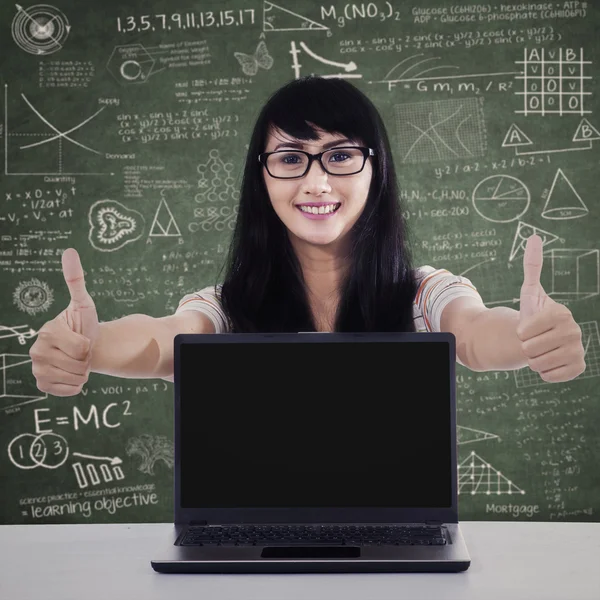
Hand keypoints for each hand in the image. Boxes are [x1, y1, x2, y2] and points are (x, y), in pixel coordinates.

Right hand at [29, 248, 98, 395]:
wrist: (85, 346)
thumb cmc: (85, 325)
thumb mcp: (84, 303)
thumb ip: (76, 280)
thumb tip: (69, 251)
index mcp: (47, 330)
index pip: (81, 347)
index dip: (89, 344)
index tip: (83, 338)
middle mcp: (36, 350)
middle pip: (78, 364)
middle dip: (86, 359)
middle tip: (81, 351)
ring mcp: (36, 368)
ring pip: (74, 378)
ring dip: (83, 372)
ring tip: (77, 361)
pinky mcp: (41, 384)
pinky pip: (67, 391)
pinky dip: (76, 385)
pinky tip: (72, 374)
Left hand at [516, 234, 585, 382]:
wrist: (542, 339)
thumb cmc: (533, 315)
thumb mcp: (529, 292)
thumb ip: (532, 266)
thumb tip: (534, 237)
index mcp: (562, 313)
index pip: (525, 330)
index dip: (520, 331)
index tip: (527, 327)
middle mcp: (575, 331)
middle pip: (530, 349)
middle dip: (526, 347)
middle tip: (533, 340)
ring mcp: (579, 350)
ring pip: (538, 363)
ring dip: (533, 360)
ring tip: (540, 350)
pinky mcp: (579, 368)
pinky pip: (550, 376)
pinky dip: (544, 373)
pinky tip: (549, 362)